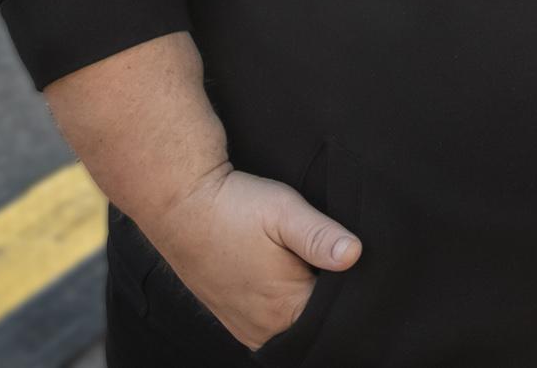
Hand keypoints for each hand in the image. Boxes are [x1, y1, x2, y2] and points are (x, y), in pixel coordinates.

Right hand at [137, 164, 361, 350]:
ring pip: (296, 319)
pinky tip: (282, 270)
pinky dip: (284, 300)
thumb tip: (354, 255)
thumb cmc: (234, 207)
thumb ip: (321, 236)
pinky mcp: (235, 320)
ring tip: (295, 257)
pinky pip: (274, 320)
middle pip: (317, 317)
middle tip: (314, 250)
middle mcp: (266, 330)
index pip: (338, 310)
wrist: (182, 206)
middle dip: (326, 288)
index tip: (339, 252)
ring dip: (303, 293)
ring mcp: (247, 328)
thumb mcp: (285, 211)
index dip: (347, 281)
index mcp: (285, 310)